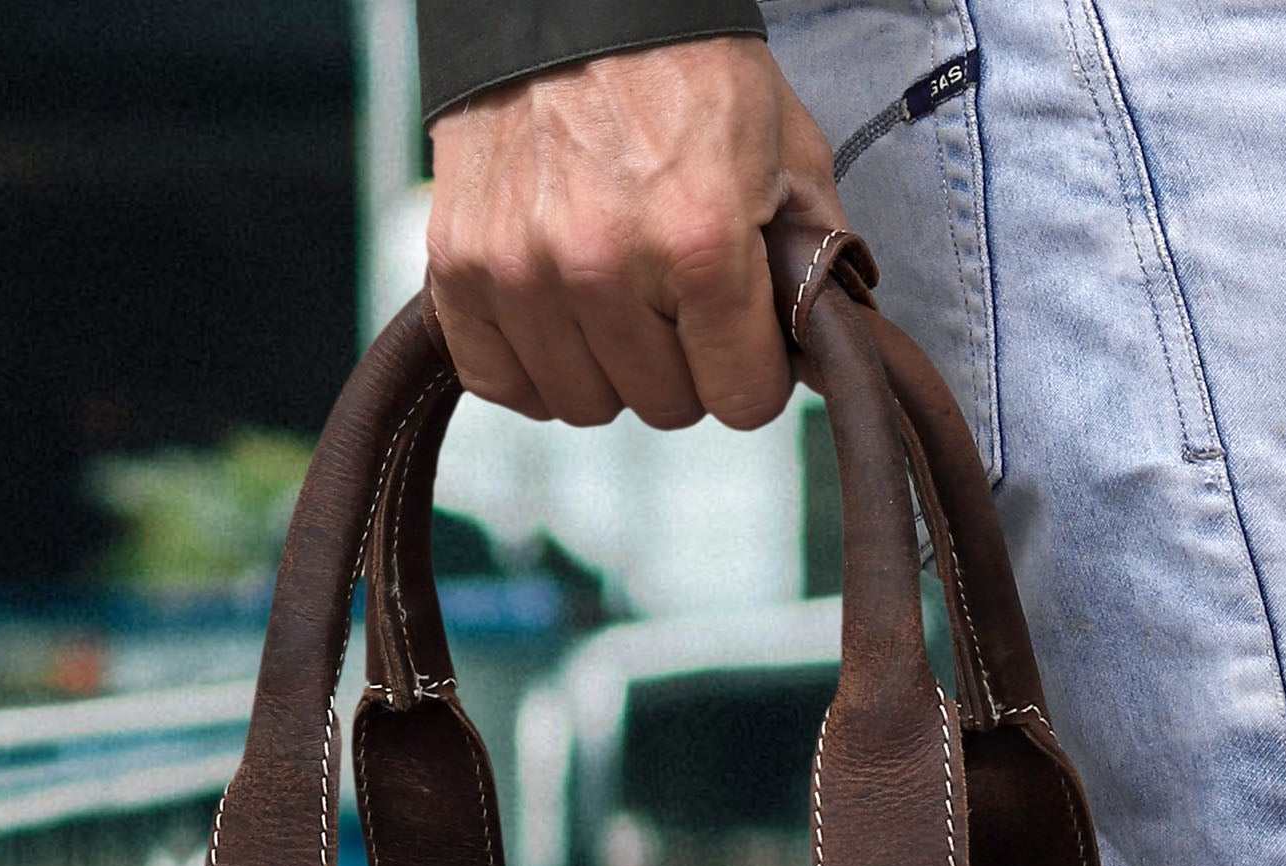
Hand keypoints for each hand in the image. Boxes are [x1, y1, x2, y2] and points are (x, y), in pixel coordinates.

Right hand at [426, 38, 844, 430]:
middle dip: (684, 365)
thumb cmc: (685, 71)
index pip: (741, 401)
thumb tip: (824, 354)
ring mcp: (522, 269)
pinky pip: (501, 381)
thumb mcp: (788, 151)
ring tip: (620, 295)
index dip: (753, 372)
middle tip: (678, 298)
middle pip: (664, 406)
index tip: (744, 336)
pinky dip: (532, 367)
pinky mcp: (461, 266)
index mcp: (700, 241)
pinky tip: (559, 321)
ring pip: (585, 403)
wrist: (573, 1)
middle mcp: (604, 264)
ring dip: (610, 367)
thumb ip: (813, 261)